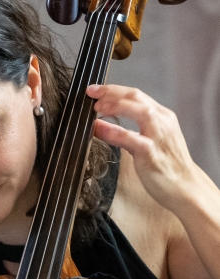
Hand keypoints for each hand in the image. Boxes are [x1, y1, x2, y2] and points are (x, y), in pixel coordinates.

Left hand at [87, 83, 196, 210]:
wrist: (186, 188)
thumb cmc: (167, 167)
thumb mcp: (148, 143)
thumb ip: (127, 133)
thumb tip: (101, 126)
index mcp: (162, 117)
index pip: (136, 95)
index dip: (114, 90)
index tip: (96, 90)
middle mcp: (162, 122)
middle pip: (136, 97)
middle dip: (112, 91)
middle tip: (92, 92)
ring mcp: (158, 136)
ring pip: (138, 110)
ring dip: (115, 105)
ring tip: (97, 107)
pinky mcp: (151, 153)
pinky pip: (130, 138)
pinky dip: (113, 131)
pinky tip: (99, 129)